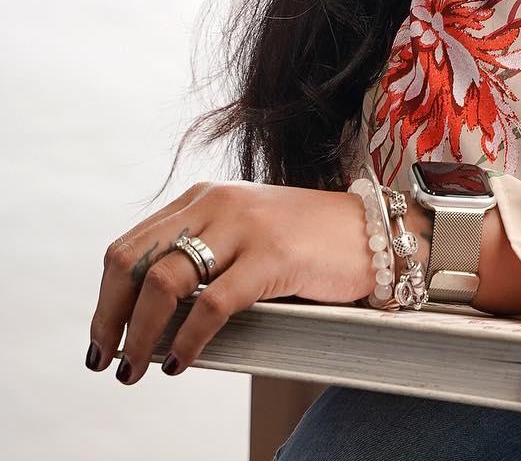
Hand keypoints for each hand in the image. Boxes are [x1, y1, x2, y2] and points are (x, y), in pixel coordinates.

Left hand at [88, 180, 375, 383]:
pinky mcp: (273, 255)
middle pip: (133, 261)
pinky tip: (180, 361)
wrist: (374, 231)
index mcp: (206, 196)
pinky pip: (211, 304)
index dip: (105, 298)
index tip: (102, 337)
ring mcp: (245, 226)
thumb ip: (204, 255)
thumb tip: (148, 319)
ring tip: (137, 369)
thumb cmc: (310, 241)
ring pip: (163, 282)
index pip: (130, 246)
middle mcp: (218, 202)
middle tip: (108, 359)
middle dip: (110, 317)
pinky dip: (187, 340)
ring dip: (139, 335)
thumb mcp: (246, 234)